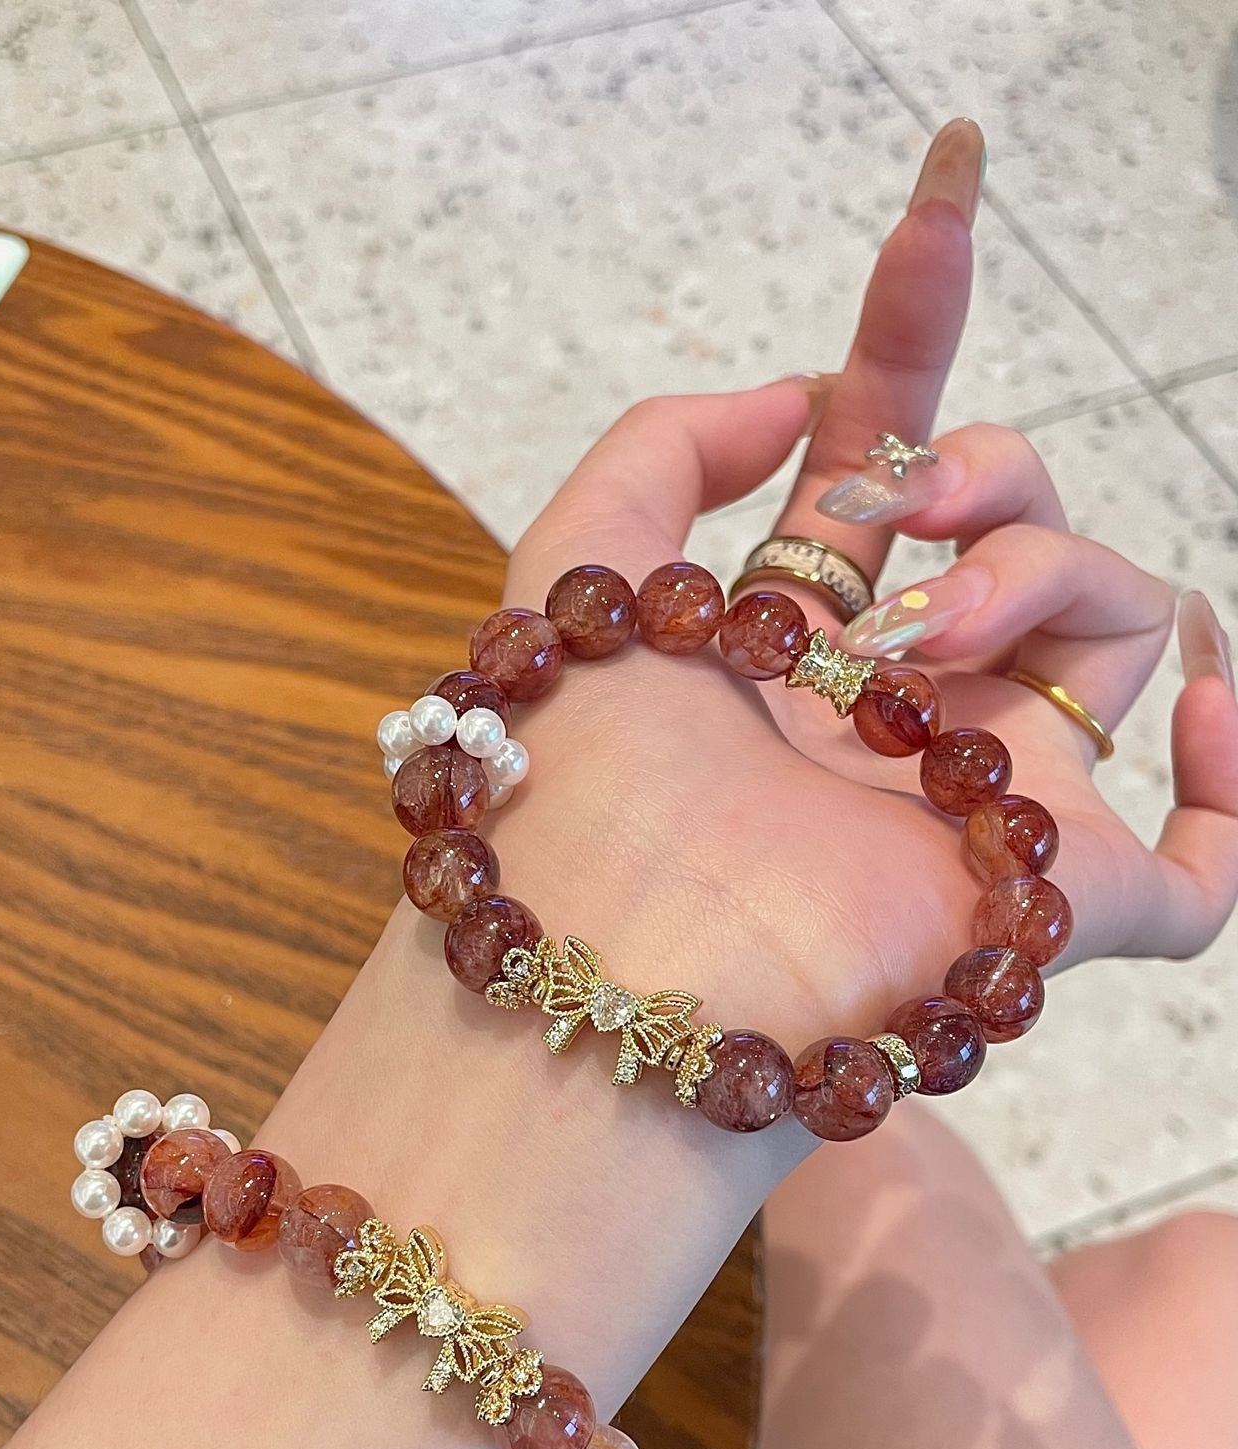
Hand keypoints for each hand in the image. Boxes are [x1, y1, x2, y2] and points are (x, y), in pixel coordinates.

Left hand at [489, 127, 1237, 1077]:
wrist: (601, 973)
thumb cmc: (569, 796)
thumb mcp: (570, 576)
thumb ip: (663, 449)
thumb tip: (803, 396)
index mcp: (792, 637)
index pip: (888, 460)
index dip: (917, 326)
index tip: (944, 182)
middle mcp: (896, 710)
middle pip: (1023, 523)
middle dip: (990, 465)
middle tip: (906, 509)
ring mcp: (980, 805)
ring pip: (1121, 627)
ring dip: (1046, 575)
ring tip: (934, 639)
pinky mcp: (1045, 907)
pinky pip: (1202, 867)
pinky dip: (1232, 782)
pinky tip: (1194, 706)